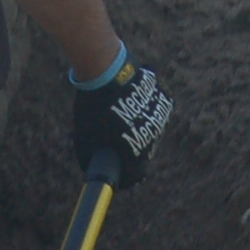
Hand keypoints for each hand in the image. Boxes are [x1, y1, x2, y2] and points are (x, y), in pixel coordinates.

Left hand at [71, 50, 172, 185]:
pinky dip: (146, 110)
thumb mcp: (84, 136)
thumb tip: (89, 167)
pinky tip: (131, 102)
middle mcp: (153, 139)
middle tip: (115, 139)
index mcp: (135, 153)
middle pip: (144, 153)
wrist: (107, 71)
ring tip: (122, 115)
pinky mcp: (165, 101)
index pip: (134, 176)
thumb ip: (87, 157)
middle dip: (131, 150)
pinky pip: (156, 112)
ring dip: (139, 128)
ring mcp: (161, 119)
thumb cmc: (93, 107)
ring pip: (151, 131)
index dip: (124, 177)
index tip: (116, 172)